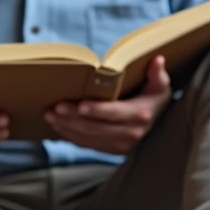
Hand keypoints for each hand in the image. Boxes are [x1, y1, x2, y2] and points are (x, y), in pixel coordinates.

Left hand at [44, 56, 172, 154]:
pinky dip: (70, 135)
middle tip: (53, 108)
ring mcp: (120, 145)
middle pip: (95, 127)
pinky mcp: (110, 150)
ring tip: (49, 115)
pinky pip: (87, 144)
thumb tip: (157, 60)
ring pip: (88, 137)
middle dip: (72, 118)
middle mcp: (130, 134)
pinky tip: (57, 125)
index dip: (97, 110)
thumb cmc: (155, 97)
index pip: (115, 113)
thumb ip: (157, 73)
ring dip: (66, 127)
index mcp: (140, 115)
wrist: (159, 121)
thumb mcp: (160, 84)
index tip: (79, 105)